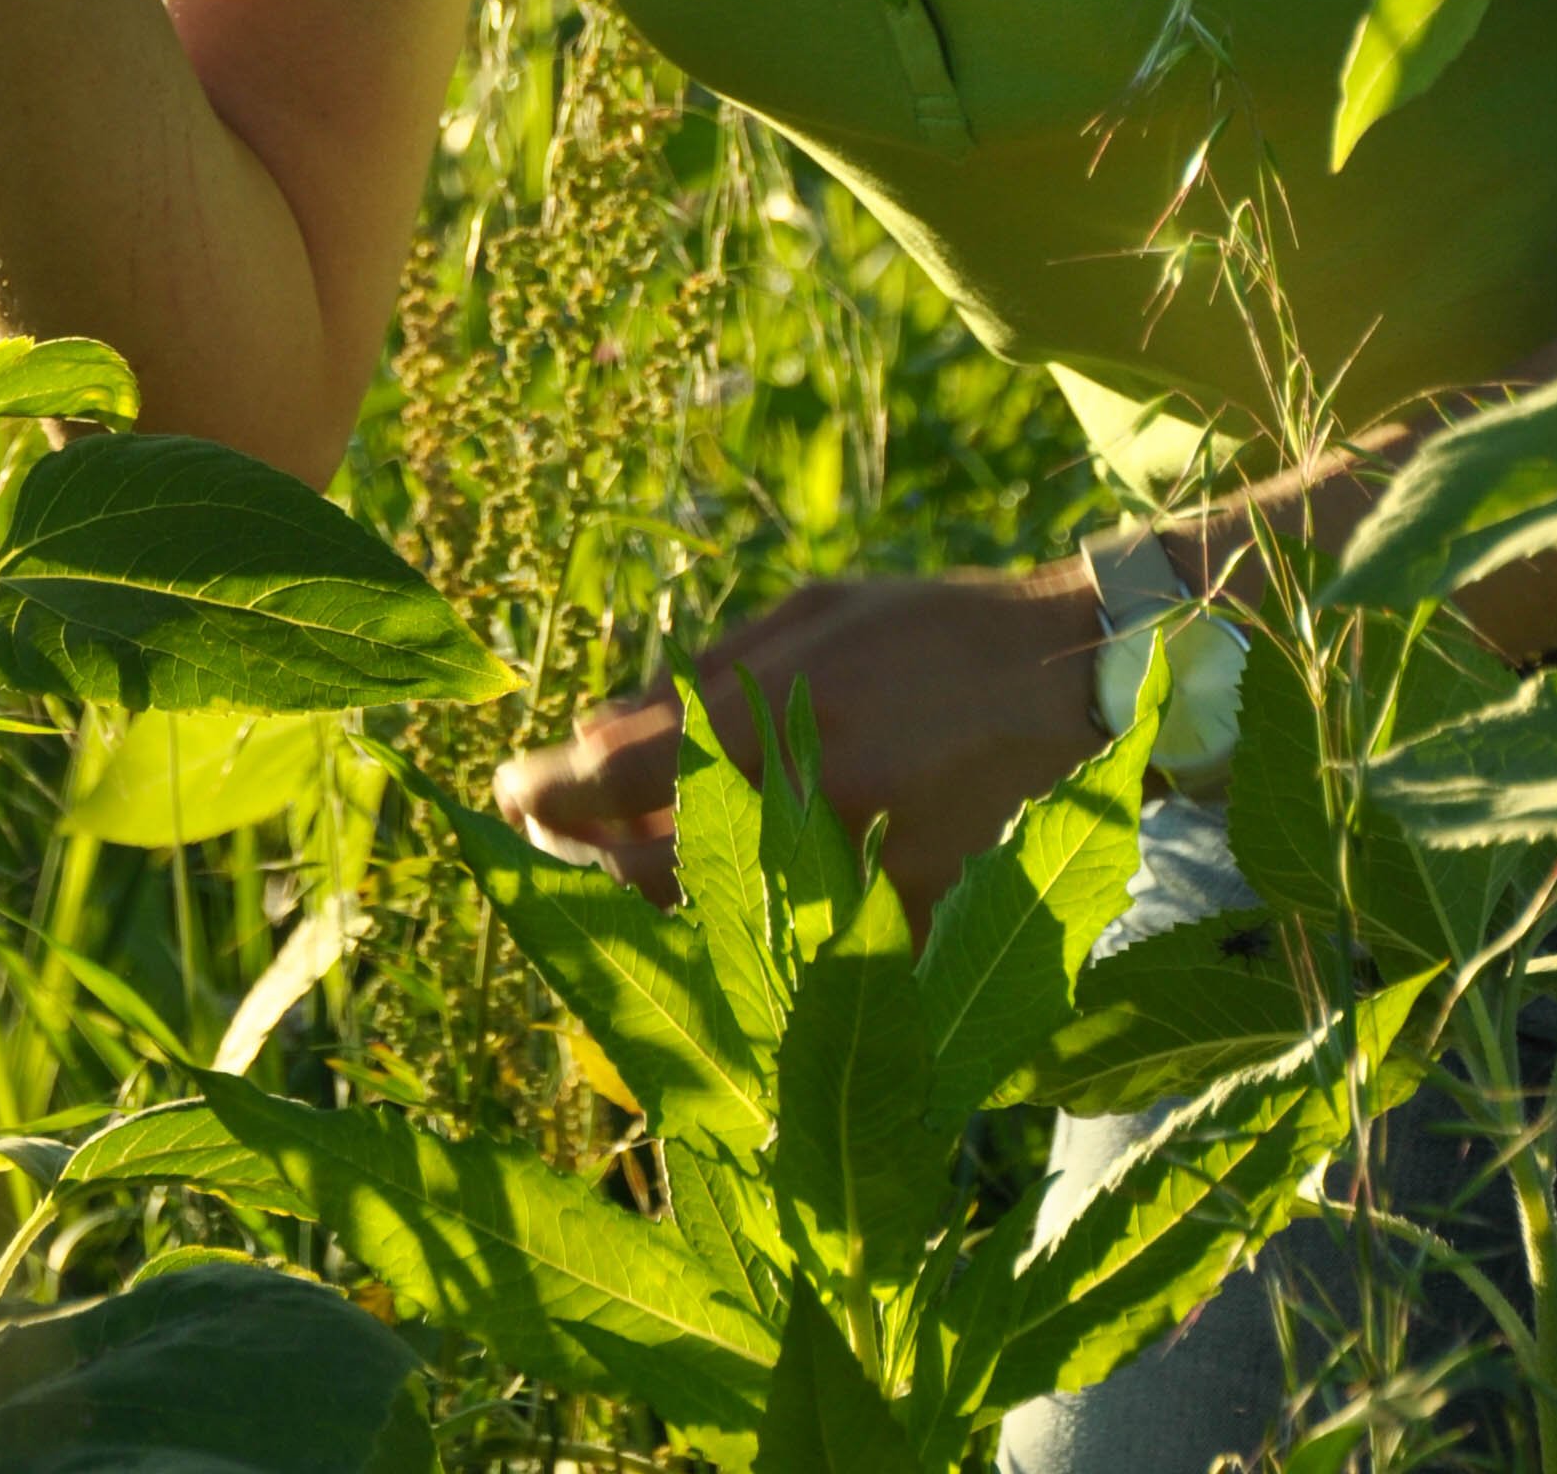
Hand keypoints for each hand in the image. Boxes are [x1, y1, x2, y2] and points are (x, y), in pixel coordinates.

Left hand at [492, 560, 1099, 924]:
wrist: (1054, 682)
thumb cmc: (920, 631)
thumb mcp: (800, 620)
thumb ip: (700, 681)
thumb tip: (600, 730)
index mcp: (760, 722)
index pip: (604, 778)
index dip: (537, 795)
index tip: (502, 792)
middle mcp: (790, 811)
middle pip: (636, 867)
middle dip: (578, 853)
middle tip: (546, 826)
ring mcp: (842, 878)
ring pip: (701, 913)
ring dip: (646, 886)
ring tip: (619, 845)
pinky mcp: (889, 919)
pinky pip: (783, 937)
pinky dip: (740, 915)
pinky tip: (726, 879)